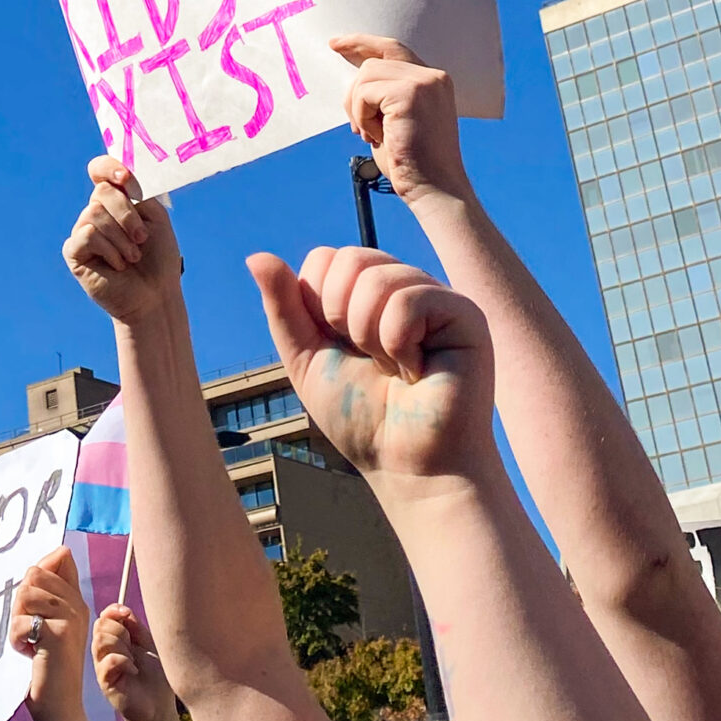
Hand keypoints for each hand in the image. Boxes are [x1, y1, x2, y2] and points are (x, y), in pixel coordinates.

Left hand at [8, 547, 89, 720]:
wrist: (59, 707)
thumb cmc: (46, 666)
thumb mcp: (49, 624)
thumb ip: (46, 593)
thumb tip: (48, 559)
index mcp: (76, 600)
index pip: (60, 556)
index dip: (38, 573)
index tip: (34, 604)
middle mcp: (78, 605)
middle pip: (34, 574)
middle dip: (21, 602)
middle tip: (31, 630)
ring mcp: (70, 618)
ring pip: (25, 594)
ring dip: (17, 621)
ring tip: (30, 641)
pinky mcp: (58, 635)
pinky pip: (21, 622)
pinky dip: (16, 641)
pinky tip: (29, 654)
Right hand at [63, 160, 183, 325]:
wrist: (155, 295)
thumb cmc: (158, 258)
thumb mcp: (155, 217)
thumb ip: (138, 193)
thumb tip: (121, 175)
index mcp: (117, 200)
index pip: (100, 170)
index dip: (109, 167)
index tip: (126, 180)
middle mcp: (96, 212)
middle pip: (101, 190)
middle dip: (127, 214)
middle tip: (141, 238)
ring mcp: (83, 230)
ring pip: (94, 212)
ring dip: (121, 237)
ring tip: (132, 256)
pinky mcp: (74, 251)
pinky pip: (87, 234)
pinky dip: (110, 249)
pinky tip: (117, 265)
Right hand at [92, 604, 174, 720]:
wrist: (160, 708)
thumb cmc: (156, 678)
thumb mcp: (148, 645)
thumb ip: (135, 627)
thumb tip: (122, 609)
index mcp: (115, 641)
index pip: (103, 617)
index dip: (113, 611)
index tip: (127, 614)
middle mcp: (105, 652)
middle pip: (100, 625)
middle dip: (120, 630)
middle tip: (133, 645)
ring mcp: (103, 667)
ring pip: (101, 640)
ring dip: (121, 646)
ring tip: (133, 659)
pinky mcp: (105, 682)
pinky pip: (107, 661)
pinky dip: (123, 661)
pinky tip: (133, 670)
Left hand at [246, 245, 496, 488]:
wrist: (405, 464)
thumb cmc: (359, 416)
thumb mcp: (305, 359)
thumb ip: (284, 307)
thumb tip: (255, 256)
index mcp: (365, 293)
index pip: (325, 258)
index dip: (317, 304)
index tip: (337, 347)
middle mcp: (402, 286)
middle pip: (349, 259)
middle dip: (340, 317)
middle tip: (367, 358)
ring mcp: (435, 297)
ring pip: (378, 277)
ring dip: (369, 336)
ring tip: (393, 368)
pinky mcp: (464, 314)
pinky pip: (410, 299)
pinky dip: (397, 342)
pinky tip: (416, 370)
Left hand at [331, 37, 470, 206]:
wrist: (434, 189)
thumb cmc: (411, 161)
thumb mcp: (395, 120)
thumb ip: (383, 95)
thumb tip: (352, 78)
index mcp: (433, 81)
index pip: (392, 49)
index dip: (362, 43)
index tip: (335, 43)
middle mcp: (433, 76)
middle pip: (372, 62)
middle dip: (354, 92)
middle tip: (357, 127)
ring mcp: (424, 83)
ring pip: (366, 75)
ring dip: (358, 108)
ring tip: (371, 134)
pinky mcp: (411, 94)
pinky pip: (365, 93)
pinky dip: (361, 116)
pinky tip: (376, 136)